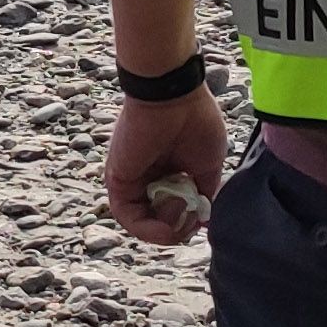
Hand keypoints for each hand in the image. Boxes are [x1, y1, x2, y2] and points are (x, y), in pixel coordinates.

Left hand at [100, 90, 230, 243]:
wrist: (174, 96)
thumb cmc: (195, 121)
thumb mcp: (208, 167)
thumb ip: (204, 195)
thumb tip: (202, 220)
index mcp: (167, 172)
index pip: (173, 211)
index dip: (188, 221)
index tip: (202, 216)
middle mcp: (146, 178)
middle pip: (158, 220)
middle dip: (179, 228)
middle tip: (193, 218)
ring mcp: (131, 180)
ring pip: (142, 223)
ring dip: (166, 230)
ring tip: (183, 216)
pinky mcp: (118, 181)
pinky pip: (129, 218)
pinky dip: (150, 228)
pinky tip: (171, 222)